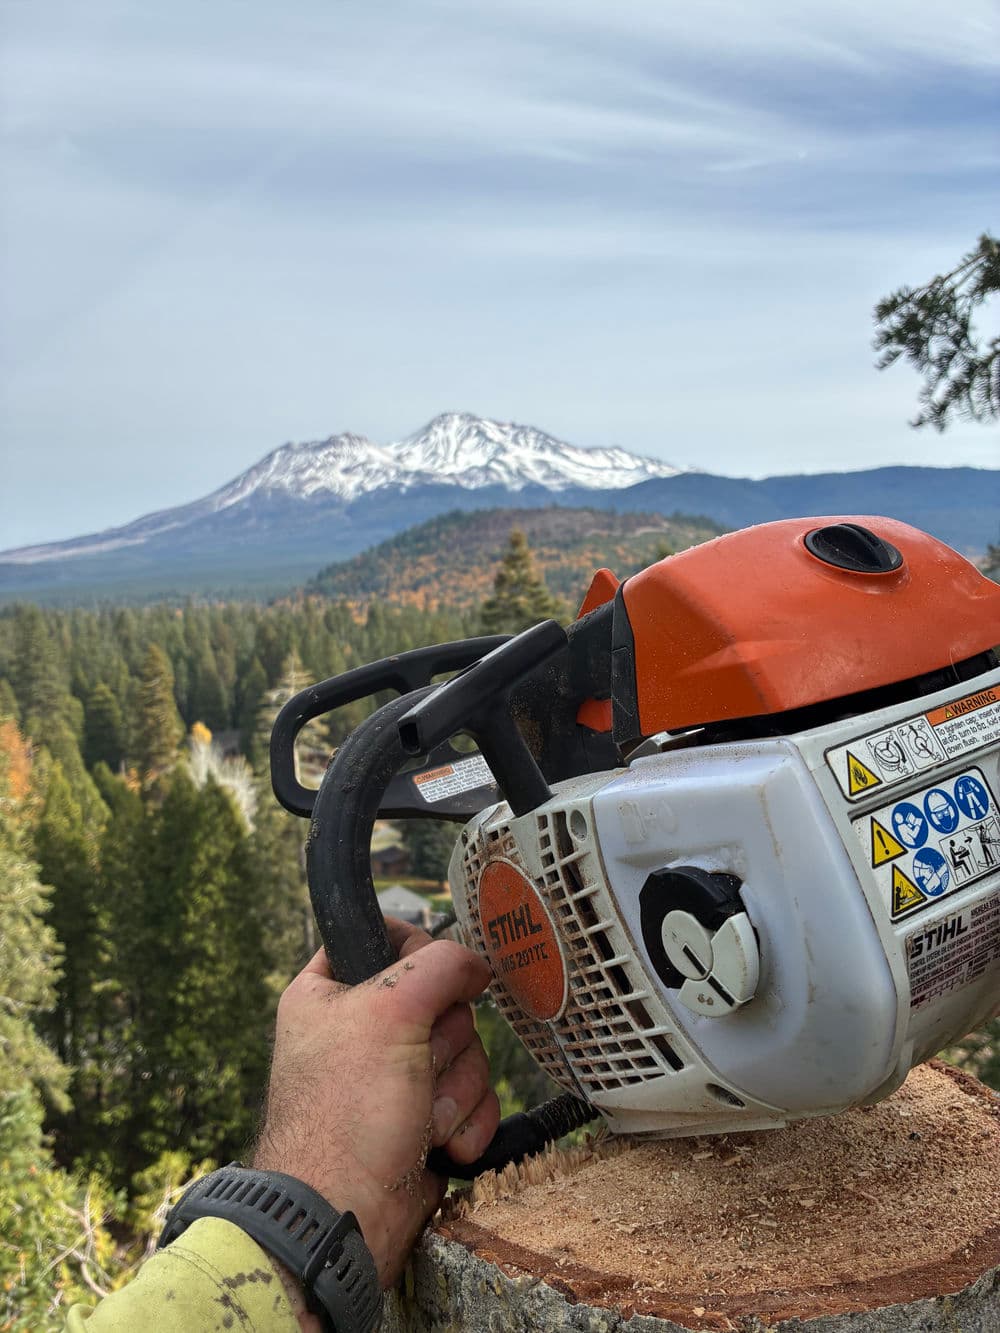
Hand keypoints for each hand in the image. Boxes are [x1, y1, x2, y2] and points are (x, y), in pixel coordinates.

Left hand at [253, 918, 499, 1295]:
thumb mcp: (389, 1012)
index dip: (414, 952)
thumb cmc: (344, 1116)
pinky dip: (467, 1120)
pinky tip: (442, 1144)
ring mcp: (394, 1075)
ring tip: (424, 1119)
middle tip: (415, 1067)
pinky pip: (473, 1095)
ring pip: (465, 1049)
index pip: (386, 937)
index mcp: (328, 992)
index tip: (417, 981)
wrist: (346, 1216)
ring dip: (456, 1089)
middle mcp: (360, 1029)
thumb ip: (439, 965)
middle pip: (442, 999)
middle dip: (443, 1043)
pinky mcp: (424, 1116)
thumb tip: (474, 965)